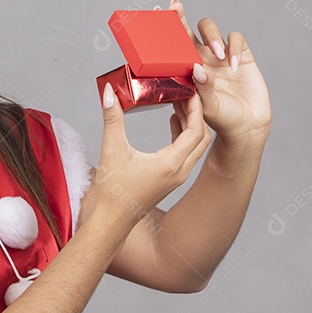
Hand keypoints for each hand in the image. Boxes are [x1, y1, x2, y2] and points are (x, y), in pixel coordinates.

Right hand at [90, 82, 211, 230]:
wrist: (109, 221)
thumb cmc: (111, 192)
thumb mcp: (112, 150)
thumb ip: (113, 119)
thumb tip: (110, 93)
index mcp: (171, 164)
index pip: (196, 131)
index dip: (197, 109)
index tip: (192, 91)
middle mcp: (179, 172)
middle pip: (201, 138)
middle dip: (197, 114)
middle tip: (188, 94)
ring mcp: (176, 177)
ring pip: (195, 147)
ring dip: (191, 125)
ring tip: (180, 103)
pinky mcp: (169, 180)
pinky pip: (186, 154)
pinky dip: (183, 136)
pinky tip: (173, 122)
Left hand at [158, 0, 271, 143]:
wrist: (245, 126)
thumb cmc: (220, 118)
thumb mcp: (206, 107)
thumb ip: (202, 89)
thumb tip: (197, 69)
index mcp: (187, 68)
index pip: (172, 44)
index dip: (165, 28)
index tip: (157, 10)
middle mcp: (201, 57)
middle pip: (187, 29)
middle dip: (180, 16)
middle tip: (175, 7)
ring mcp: (220, 54)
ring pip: (210, 29)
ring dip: (212, 37)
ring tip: (217, 56)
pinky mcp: (242, 55)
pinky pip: (236, 39)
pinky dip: (234, 48)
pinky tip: (234, 64)